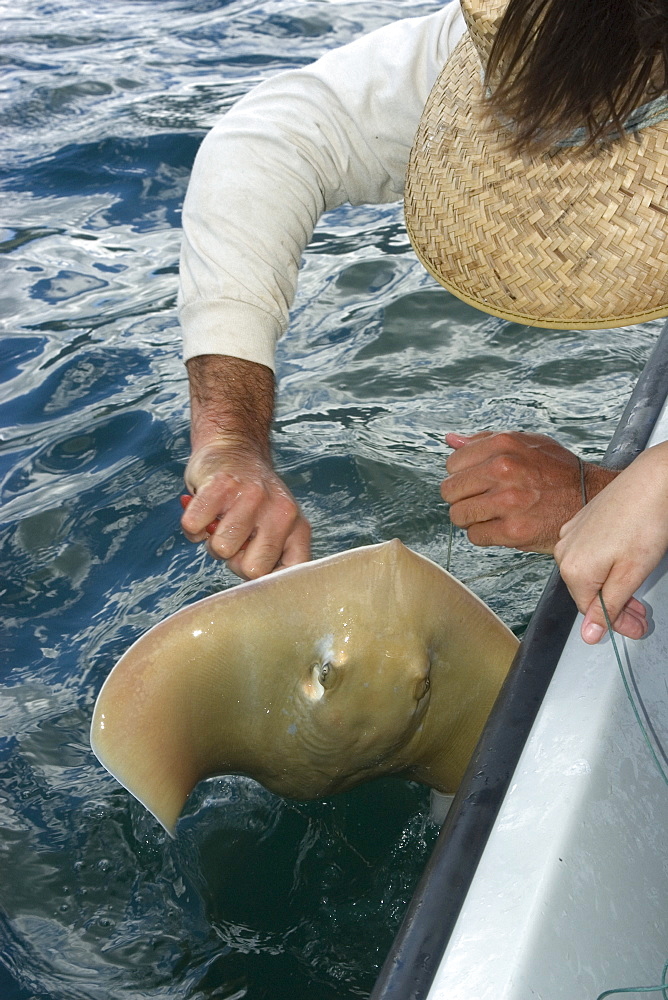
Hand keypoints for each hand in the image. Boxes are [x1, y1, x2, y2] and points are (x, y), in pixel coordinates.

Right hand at [182, 440, 310, 578]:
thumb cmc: (252, 500)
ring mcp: (253, 496)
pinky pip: (195, 527)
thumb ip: (270, 557)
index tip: (252, 564)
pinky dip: (193, 524)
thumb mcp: (275, 528)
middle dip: (234, 560)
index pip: (288, 575)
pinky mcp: (222, 485)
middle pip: (251, 570)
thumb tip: (254, 590)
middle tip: (235, 537)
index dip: (263, 578)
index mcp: (298, 528)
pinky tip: (205, 509)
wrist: (234, 447)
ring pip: (222, 549)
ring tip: (221, 520)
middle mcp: (282, 512)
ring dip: (212, 540)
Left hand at [441, 431, 616, 552]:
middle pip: (450, 491)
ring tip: (491, 514)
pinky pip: (475, 536)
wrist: (592, 499)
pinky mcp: (513, 531)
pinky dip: (484, 534)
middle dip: (463, 497)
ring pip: (458, 515)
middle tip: (482, 500)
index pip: (452, 463)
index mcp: (504, 445)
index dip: (462, 475)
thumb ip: (486, 441)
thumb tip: (451, 440)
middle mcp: (503, 470)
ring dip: (471, 518)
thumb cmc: (560, 472)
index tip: (476, 481)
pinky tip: (501, 526)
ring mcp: (507, 502)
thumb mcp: (528, 443)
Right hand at [554, 442, 667, 642]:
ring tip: (637, 585)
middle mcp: (565, 552)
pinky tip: (626, 561)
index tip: (637, 626)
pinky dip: (607, 565)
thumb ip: (608, 607)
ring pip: (589, 573)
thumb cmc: (646, 521)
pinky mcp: (581, 522)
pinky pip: (589, 553)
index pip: (591, 612)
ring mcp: (571, 534)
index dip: (618, 624)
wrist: (654, 480)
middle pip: (587, 593)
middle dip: (616, 607)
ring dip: (611, 586)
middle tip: (641, 613)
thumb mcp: (631, 575)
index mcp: (574, 570)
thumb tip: (589, 635)